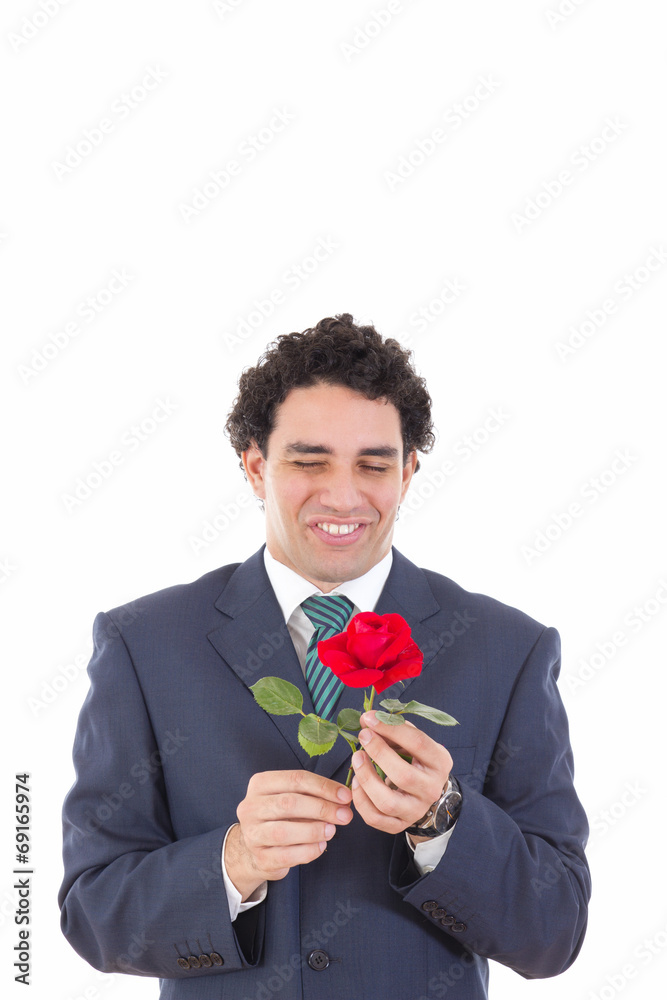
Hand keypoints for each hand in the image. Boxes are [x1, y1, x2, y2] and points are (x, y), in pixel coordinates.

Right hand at [225, 770, 352, 900]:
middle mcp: (251, 807)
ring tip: (332, 830)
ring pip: (283, 831)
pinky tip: (321, 846)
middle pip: (289, 803)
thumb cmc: (280, 817)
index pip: (295, 779)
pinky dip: (308, 851)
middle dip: (321, 808)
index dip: (324, 787)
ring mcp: (252, 834)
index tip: (345, 796)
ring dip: (314, 830)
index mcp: (260, 784)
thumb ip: (313, 795)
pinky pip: (286, 856)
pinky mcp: (259, 858)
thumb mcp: (291, 798)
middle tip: (345, 815)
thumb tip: (343, 799)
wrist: (255, 849)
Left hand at [350, 712, 451, 835]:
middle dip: (378, 753)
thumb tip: (368, 720)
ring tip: (356, 758)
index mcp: (439, 763)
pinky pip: (375, 818)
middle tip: (363, 737)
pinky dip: (360, 800)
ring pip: (387, 802)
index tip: (369, 718)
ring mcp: (415, 810)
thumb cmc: (415, 759)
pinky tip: (356, 781)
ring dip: (366, 778)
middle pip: (403, 775)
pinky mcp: (399, 825)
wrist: (425, 791)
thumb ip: (394, 729)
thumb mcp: (413, 742)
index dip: (391, 729)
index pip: (417, 744)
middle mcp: (431, 789)